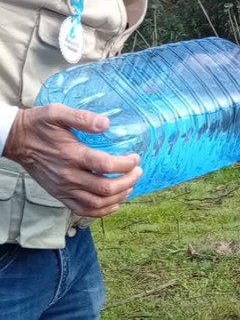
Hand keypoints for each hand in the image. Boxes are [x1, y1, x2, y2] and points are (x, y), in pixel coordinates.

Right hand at [4, 104, 141, 217]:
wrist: (17, 141)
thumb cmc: (39, 125)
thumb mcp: (58, 113)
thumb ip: (82, 117)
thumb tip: (106, 123)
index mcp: (71, 155)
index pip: (106, 166)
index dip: (126, 164)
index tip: (136, 158)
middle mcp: (68, 176)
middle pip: (105, 188)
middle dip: (128, 181)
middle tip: (138, 171)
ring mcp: (64, 188)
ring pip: (97, 203)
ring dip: (119, 197)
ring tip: (130, 185)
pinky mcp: (60, 195)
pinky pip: (83, 210)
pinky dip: (102, 210)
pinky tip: (114, 202)